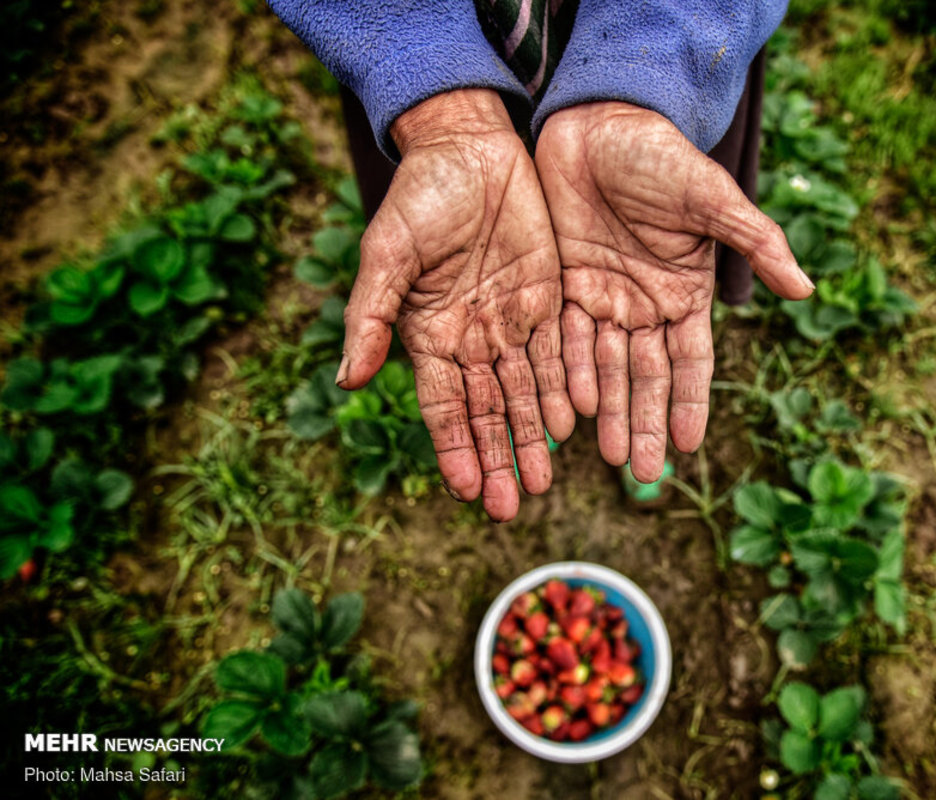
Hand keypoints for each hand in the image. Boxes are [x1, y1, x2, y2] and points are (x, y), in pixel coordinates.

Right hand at [337, 89, 573, 520]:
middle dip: (500, 459)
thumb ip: (371, 315)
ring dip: (533, 437)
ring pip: (525, 393)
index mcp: (430, 335)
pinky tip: (573, 423)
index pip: (445, 407)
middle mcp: (472, 339)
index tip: (470, 492)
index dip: (456, 449)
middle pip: (488, 412)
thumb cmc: (419, 198)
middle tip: (515, 506)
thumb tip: (347, 380)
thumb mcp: (389, 253)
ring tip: (546, 481)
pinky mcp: (548, 301)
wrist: (470, 148)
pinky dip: (564, 390)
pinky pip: (558, 356)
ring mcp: (511, 323)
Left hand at [535, 102, 813, 482]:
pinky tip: (569, 410)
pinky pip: (562, 339)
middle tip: (644, 472)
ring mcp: (603, 298)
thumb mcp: (712, 197)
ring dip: (608, 411)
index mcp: (685, 292)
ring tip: (608, 457)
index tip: (689, 445)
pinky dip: (566, 373)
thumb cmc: (662, 156)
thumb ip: (756, 242)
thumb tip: (807, 290)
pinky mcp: (562, 286)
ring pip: (604, 367)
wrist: (599, 121)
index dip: (690, 401)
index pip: (690, 360)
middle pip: (646, 376)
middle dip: (646, 422)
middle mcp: (645, 305)